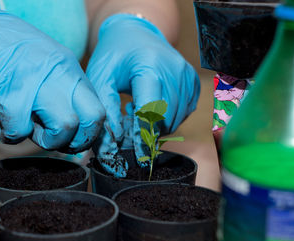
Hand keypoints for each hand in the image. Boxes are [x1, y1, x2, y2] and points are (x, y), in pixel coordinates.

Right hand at [0, 0, 104, 151]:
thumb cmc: (4, 51)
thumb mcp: (45, 63)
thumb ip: (63, 89)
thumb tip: (77, 125)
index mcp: (69, 67)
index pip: (98, 109)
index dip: (89, 134)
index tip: (76, 141)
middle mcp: (58, 73)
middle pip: (89, 121)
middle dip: (74, 141)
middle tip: (55, 140)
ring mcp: (35, 82)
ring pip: (63, 129)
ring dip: (43, 140)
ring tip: (25, 126)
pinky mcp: (8, 93)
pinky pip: (20, 132)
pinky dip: (10, 135)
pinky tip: (2, 123)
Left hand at [87, 14, 199, 175]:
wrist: (136, 33)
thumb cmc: (114, 56)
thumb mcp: (101, 78)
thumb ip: (106, 109)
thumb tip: (115, 141)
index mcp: (151, 66)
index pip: (151, 110)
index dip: (142, 135)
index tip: (135, 153)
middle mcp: (175, 70)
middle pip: (166, 118)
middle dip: (147, 132)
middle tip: (128, 123)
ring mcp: (187, 76)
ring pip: (175, 119)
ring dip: (156, 125)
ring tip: (136, 109)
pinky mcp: (193, 82)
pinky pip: (183, 113)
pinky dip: (167, 117)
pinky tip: (151, 104)